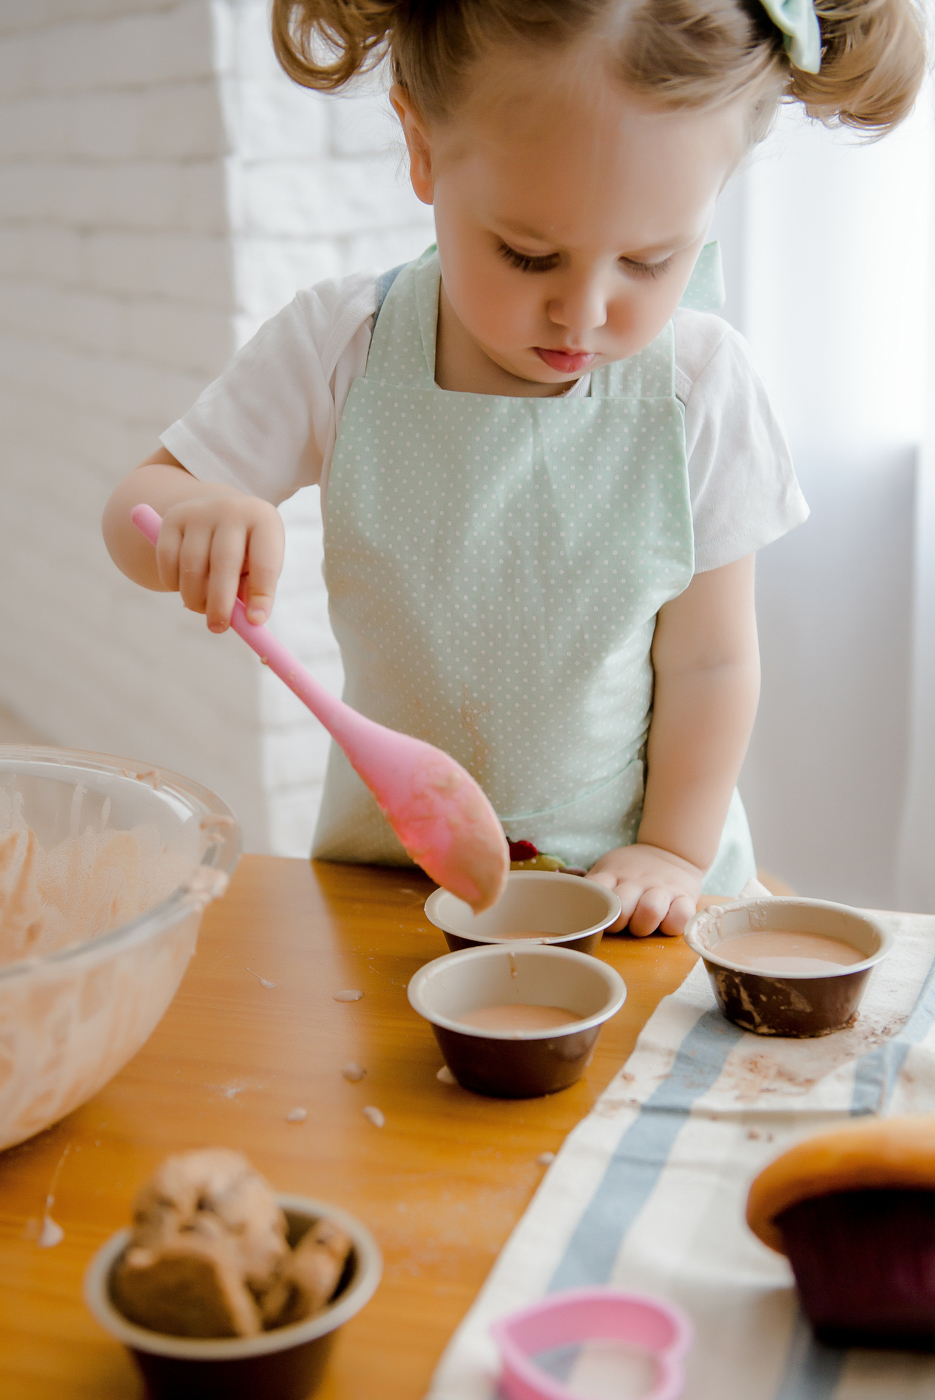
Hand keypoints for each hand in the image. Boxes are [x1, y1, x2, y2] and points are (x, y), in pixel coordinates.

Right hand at [154, 494, 284, 632]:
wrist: (217, 513)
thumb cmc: (246, 551)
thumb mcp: (258, 565)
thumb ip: (253, 591)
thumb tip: (247, 623)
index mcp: (264, 520)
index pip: (265, 561)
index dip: (261, 594)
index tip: (255, 622)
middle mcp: (232, 509)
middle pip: (225, 562)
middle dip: (221, 602)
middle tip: (218, 628)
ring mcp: (200, 511)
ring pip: (192, 565)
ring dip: (194, 597)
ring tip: (201, 608)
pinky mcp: (173, 517)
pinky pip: (168, 560)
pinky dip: (173, 583)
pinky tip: (184, 589)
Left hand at [586, 843, 702, 936]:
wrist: (671, 851)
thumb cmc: (632, 871)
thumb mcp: (609, 869)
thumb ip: (593, 884)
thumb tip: (564, 892)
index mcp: (614, 873)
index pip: (595, 889)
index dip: (592, 909)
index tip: (595, 916)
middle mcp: (638, 880)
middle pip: (622, 907)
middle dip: (618, 923)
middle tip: (622, 924)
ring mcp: (662, 888)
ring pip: (650, 911)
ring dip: (643, 926)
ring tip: (642, 925)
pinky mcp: (686, 897)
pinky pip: (681, 917)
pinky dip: (672, 925)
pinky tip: (666, 923)